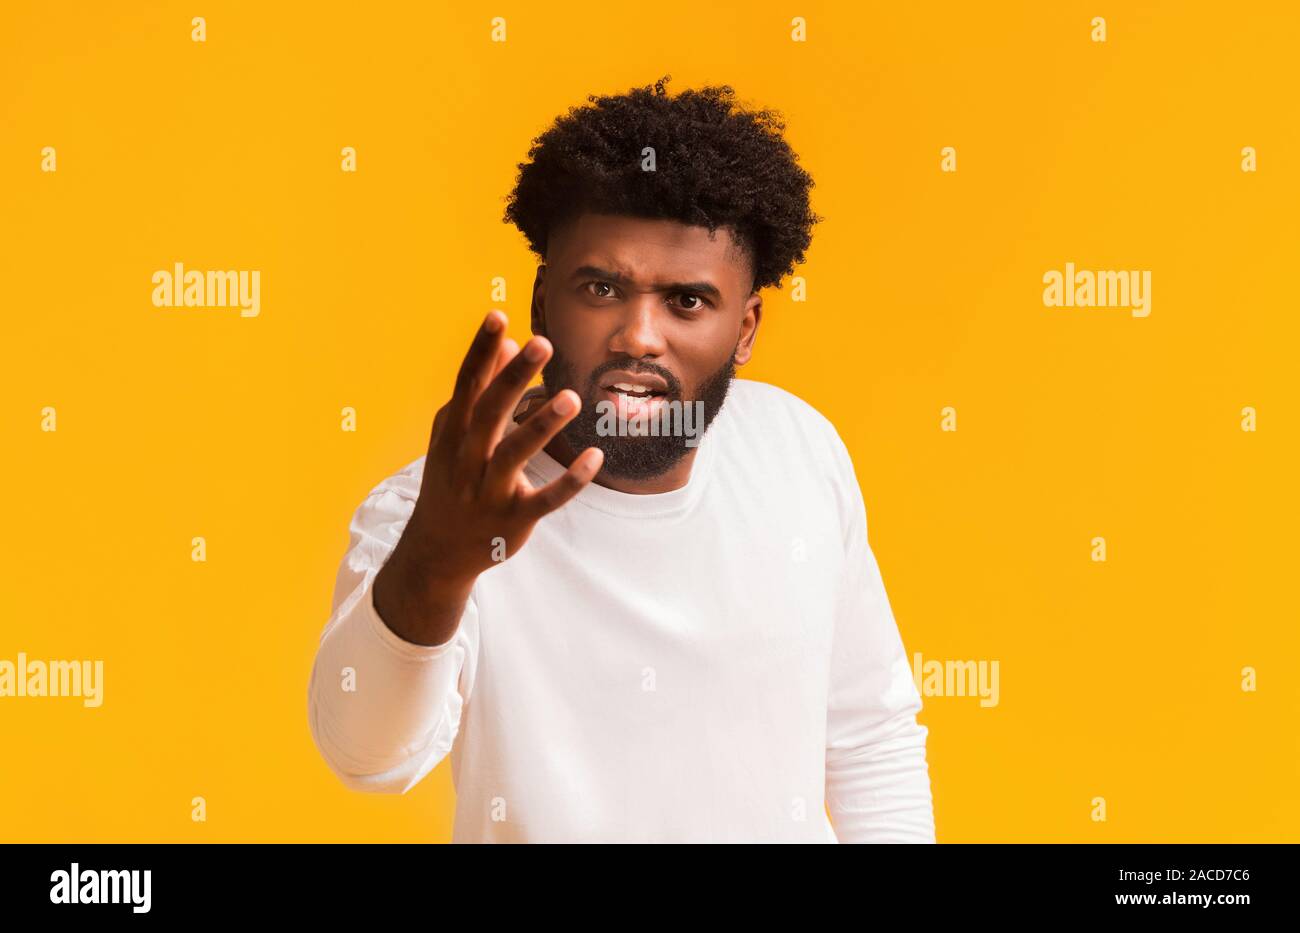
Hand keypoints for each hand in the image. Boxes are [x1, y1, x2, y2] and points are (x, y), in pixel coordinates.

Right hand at [374, 311, 602, 644]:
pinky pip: (545, 499)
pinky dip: (570, 480)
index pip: (466, 384)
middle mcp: (467, 459)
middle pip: (489, 413)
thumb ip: (482, 390)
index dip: (480, 350)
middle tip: (541, 343)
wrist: (438, 549)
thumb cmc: (452, 478)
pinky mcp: (514, 518)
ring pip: (515, 455)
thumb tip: (509, 344)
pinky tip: (595, 456)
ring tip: (571, 397)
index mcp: (452, 432)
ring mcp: (489, 491)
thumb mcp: (457, 434)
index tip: (498, 316)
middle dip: (512, 377)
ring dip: (541, 425)